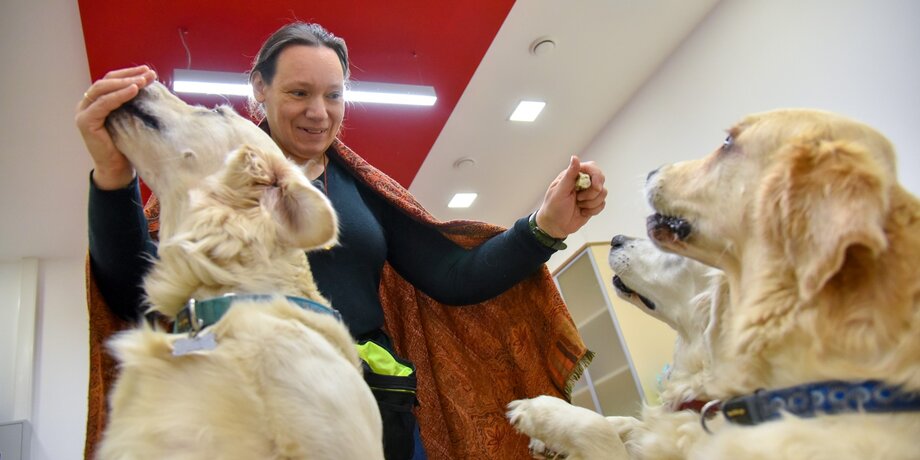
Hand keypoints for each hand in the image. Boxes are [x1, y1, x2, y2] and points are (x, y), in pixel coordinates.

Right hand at [75, 65, 156, 189]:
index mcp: (97, 102)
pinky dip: (118, 96)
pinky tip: (133, 91)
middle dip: (129, 75)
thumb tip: (150, 84)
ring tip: (143, 81)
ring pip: (103, 89)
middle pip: (106, 81)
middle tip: (149, 74)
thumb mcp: (131, 119)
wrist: (118, 169)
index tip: (148, 71)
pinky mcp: (85, 122)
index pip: (111, 81)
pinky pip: (102, 104)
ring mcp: (84, 112)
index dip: (129, 73)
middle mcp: (87, 104)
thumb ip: (132, 103)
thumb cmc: (128, 145)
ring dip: (125, 83)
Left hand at [535, 156, 606, 237]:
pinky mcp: (592, 204)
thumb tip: (575, 158)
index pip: (592, 168)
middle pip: (600, 179)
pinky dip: (593, 210)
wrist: (555, 227)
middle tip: (580, 199)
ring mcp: (588, 193)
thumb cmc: (553, 208)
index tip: (596, 186)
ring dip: (591, 203)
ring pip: (603, 193)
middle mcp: (582, 182)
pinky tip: (582, 212)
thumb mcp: (560, 191)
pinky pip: (602, 204)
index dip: (597, 176)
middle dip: (593, 192)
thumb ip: (569, 175)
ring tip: (578, 206)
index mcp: (573, 176)